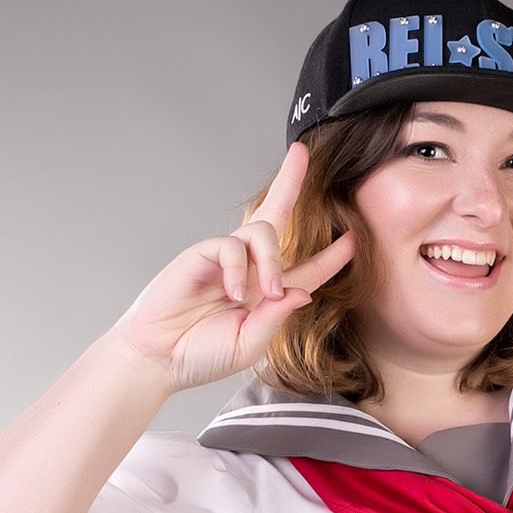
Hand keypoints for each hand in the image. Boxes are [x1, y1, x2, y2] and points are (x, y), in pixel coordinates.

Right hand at [108, 144, 356, 392]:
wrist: (159, 359)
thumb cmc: (202, 354)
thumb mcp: (251, 343)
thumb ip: (276, 317)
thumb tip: (303, 292)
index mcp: (268, 293)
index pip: (307, 269)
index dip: (331, 257)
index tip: (353, 241)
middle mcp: (250, 269)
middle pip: (276, 217)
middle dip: (290, 184)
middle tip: (302, 154)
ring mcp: (226, 259)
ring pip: (262, 232)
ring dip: (272, 261)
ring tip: (266, 292)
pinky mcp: (202, 254)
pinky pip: (232, 246)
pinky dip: (238, 269)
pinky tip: (233, 292)